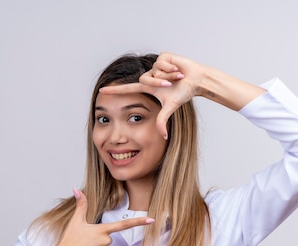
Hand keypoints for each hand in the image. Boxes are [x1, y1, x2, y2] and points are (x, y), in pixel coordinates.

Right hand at [55, 189, 153, 245]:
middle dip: (98, 239)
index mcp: (101, 230)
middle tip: (85, 241)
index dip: (139, 222)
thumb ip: (81, 205)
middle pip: (108, 238)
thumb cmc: (68, 241)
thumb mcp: (75, 221)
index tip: (151, 220)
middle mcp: (106, 241)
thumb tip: (77, 190)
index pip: (124, 224)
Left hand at [99, 52, 263, 138]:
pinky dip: (171, 68)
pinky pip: (161, 63)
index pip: (127, 89)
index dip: (115, 91)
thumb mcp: (170, 107)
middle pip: (145, 80)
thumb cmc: (183, 93)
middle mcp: (150, 76)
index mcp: (148, 87)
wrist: (196, 80)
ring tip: (177, 77)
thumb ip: (162, 121)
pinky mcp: (162, 57)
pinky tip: (178, 69)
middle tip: (170, 84)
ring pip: (154, 71)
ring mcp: (155, 66)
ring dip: (168, 76)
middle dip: (159, 83)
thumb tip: (163, 137)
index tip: (101, 91)